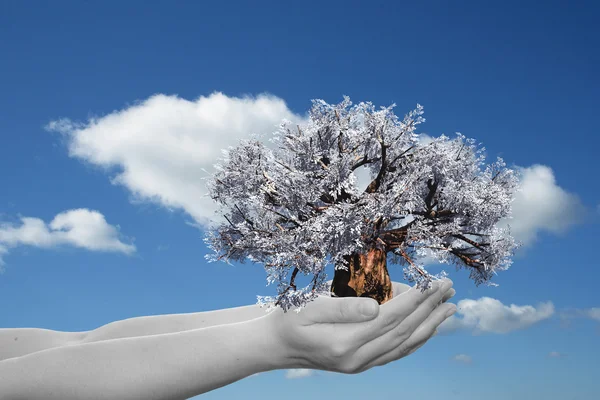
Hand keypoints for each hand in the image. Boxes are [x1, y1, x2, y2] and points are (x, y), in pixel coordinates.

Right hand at [266, 278, 455, 373]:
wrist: (277, 346)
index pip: (391, 318)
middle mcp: (357, 359)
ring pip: (404, 345)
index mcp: (344, 343)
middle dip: (429, 309)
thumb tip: (378, 305)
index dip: (415, 299)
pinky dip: (416, 339)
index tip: (432, 282)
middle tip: (449, 288)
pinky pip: (397, 352)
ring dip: (430, 325)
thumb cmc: (289, 319)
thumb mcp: (309, 307)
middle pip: (403, 332)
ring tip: (449, 308)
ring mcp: (361, 365)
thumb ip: (343, 308)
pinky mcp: (362, 365)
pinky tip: (428, 328)